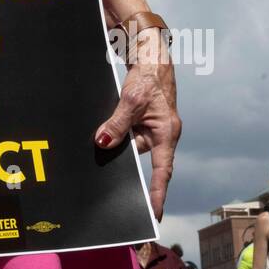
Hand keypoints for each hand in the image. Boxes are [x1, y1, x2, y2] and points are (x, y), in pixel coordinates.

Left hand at [94, 28, 179, 220]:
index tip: (154, 215)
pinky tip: (101, 133)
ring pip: (129, 145)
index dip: (158, 194)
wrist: (149, 54)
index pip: (163, 171)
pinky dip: (113, 133)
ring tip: (102, 141)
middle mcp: (160, 134)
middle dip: (124, 165)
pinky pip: (125, 133)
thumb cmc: (149, 76)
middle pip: (140, 158)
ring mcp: (150, 128)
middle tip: (111, 182)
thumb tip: (103, 143)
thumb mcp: (131, 99)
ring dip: (115, 142)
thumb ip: (118, 123)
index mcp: (166, 133)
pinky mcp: (139, 120)